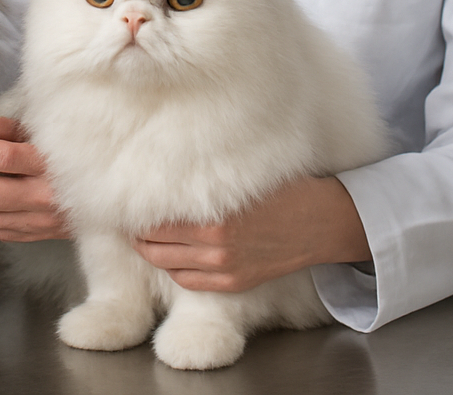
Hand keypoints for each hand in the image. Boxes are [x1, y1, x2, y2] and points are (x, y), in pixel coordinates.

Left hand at [131, 175, 368, 292]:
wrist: (322, 222)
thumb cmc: (285, 190)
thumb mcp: (245, 177)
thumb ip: (210, 179)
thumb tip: (174, 170)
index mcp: (216, 218)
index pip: (158, 220)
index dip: (139, 214)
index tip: (131, 204)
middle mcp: (217, 246)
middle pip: (156, 244)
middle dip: (139, 234)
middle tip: (130, 223)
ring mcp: (225, 268)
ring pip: (168, 265)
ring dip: (151, 252)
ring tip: (142, 240)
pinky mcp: (235, 282)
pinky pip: (189, 282)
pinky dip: (173, 270)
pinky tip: (169, 257)